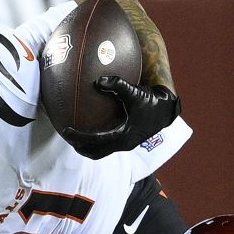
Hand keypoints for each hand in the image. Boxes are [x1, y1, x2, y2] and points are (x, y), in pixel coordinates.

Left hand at [61, 76, 180, 159]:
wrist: (167, 109)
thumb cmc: (152, 101)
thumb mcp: (135, 92)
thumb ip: (117, 85)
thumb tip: (97, 80)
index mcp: (123, 136)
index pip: (95, 140)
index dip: (78, 137)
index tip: (65, 130)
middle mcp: (123, 144)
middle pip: (94, 152)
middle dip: (79, 147)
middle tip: (66, 137)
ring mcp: (125, 144)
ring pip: (100, 152)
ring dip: (87, 147)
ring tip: (74, 137)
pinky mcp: (127, 140)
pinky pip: (107, 145)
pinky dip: (96, 141)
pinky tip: (90, 127)